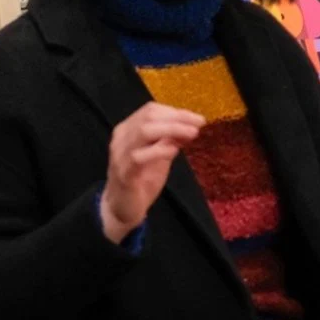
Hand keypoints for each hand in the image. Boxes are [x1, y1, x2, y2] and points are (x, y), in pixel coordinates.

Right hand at [100, 103, 204, 243]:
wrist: (122, 209)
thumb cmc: (141, 181)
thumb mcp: (159, 156)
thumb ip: (169, 141)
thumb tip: (190, 126)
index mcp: (128, 130)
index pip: (150, 110)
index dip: (175, 111)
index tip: (196, 119)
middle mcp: (121, 138)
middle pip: (148, 117)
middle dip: (177, 117)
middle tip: (198, 123)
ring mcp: (120, 155)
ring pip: (144, 132)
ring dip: (172, 129)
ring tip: (192, 134)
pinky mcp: (124, 174)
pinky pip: (140, 157)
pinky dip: (159, 150)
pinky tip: (174, 151)